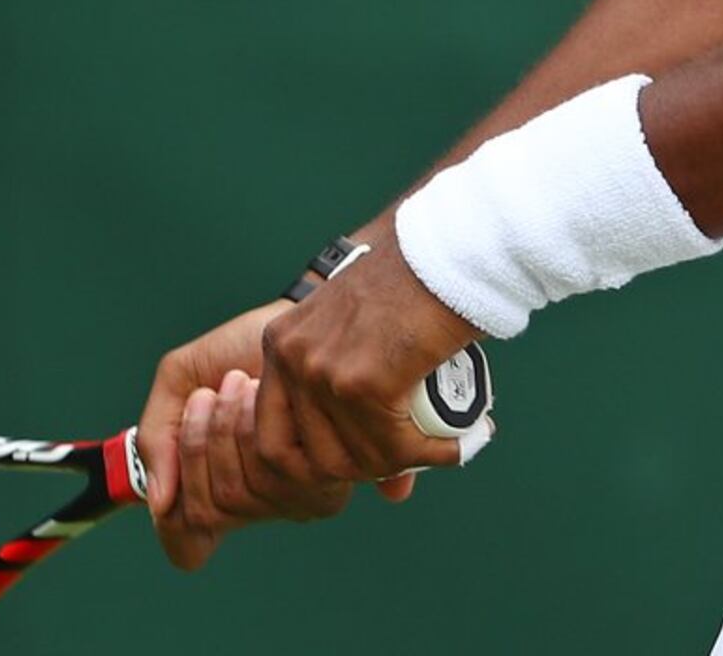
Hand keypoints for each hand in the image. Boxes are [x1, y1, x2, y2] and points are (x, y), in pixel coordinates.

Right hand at [133, 298, 407, 570]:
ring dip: (225, 429)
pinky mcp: (326, 482)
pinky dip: (253, 426)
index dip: (173, 515)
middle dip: (197, 443)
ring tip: (237, 384)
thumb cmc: (236, 353)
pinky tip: (263, 391)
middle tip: (207, 394)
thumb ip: (158, 439)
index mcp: (216, 493)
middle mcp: (256, 508)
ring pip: (236, 495)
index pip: (187, 547)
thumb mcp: (180, 382)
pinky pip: (271, 476)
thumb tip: (158, 503)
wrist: (295, 320)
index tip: (176, 448)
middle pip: (206, 511)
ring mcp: (291, 502)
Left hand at [226, 237, 486, 532]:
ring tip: (434, 450)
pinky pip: (392, 448)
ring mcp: (323, 372)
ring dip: (397, 466)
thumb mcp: (356, 327)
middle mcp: (291, 358)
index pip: (271, 437)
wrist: (447, 253)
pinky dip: (427, 456)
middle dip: (358, 470)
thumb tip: (349, 440)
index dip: (312, 462)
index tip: (356, 457)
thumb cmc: (413, 284)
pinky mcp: (364, 384)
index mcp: (280, 344)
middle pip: (309, 457)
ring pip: (353, 460)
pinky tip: (451, 448)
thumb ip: (345, 382)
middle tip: (399, 459)